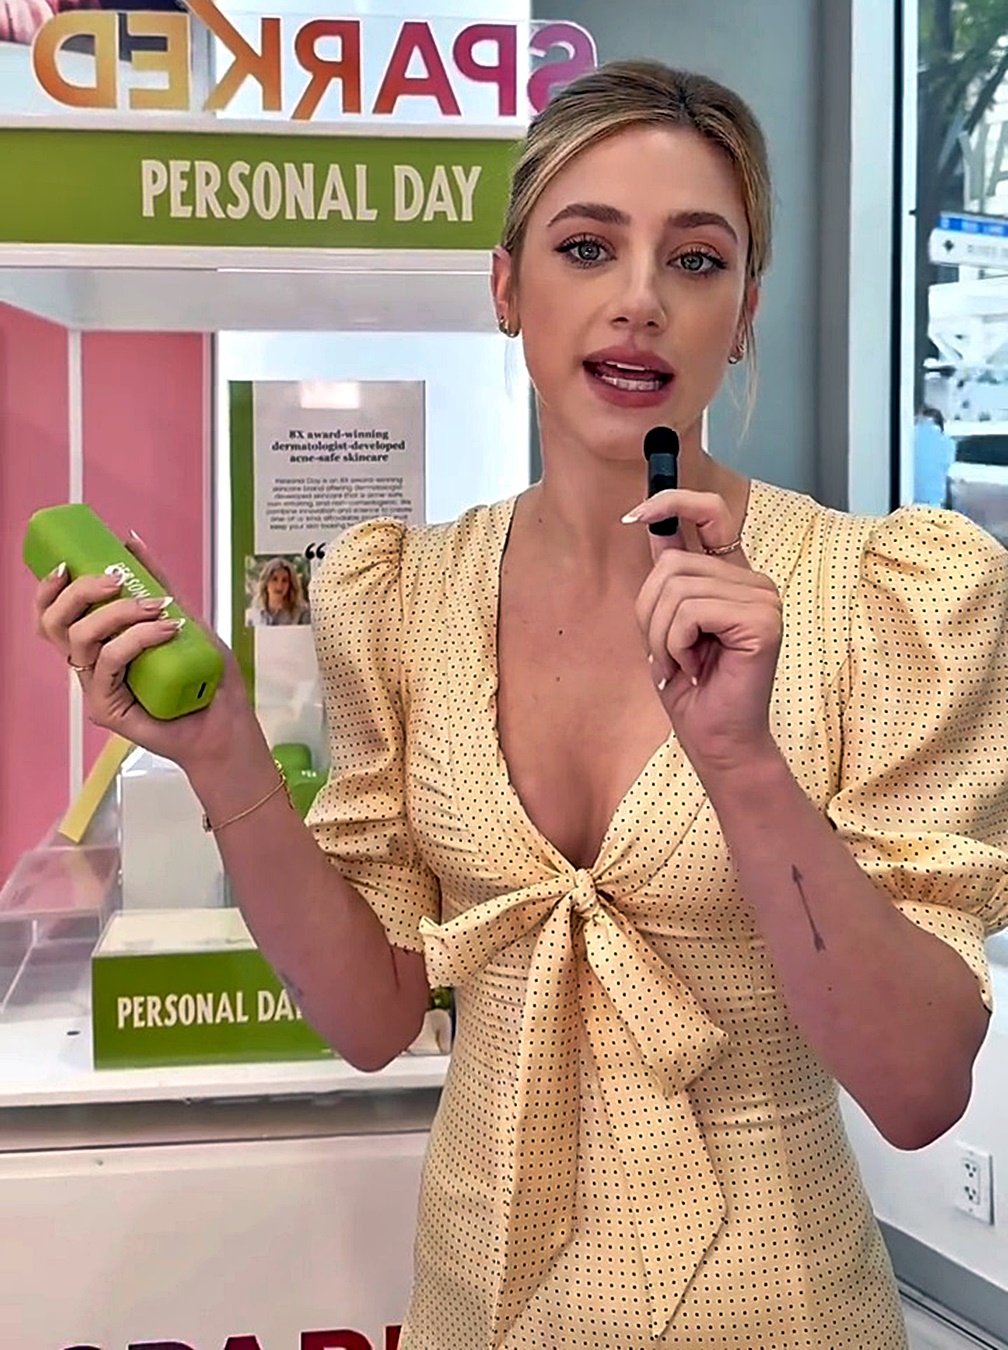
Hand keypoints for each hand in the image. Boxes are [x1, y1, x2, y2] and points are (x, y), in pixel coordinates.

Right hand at [32, 533, 258, 773]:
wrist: (227, 724)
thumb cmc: (207, 678)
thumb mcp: (184, 617)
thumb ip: (159, 582)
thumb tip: (132, 542)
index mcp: (100, 645)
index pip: (53, 616)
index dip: (49, 589)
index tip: (69, 563)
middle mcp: (92, 666)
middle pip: (55, 623)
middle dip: (81, 592)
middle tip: (118, 580)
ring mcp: (97, 688)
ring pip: (81, 639)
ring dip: (119, 613)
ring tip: (158, 608)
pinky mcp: (107, 709)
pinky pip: (107, 663)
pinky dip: (136, 639)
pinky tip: (167, 630)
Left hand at [627, 488, 782, 772]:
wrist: (716, 739)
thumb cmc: (692, 686)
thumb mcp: (665, 621)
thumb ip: (667, 575)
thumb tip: (648, 520)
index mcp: (732, 577)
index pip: (710, 512)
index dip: (671, 501)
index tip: (634, 514)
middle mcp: (753, 582)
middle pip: (673, 563)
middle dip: (649, 611)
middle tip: (664, 652)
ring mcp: (762, 599)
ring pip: (677, 588)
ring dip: (661, 635)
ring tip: (679, 664)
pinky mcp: (762, 621)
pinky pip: (691, 612)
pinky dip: (676, 644)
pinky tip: (692, 668)